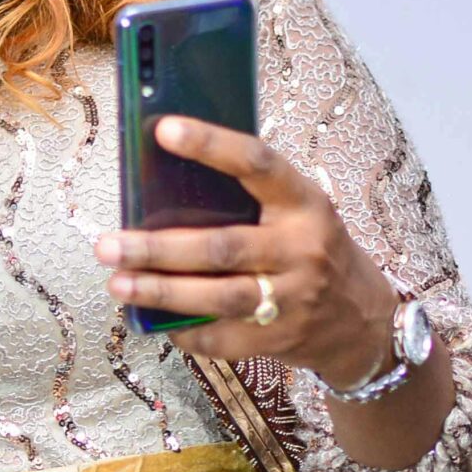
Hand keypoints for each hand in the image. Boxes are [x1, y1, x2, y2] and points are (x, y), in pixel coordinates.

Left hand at [96, 116, 394, 381]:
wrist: (364, 320)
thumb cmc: (315, 251)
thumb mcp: (300, 212)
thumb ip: (251, 198)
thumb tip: (165, 179)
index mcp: (305, 203)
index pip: (258, 164)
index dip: (212, 145)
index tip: (163, 130)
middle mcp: (302, 249)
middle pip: (222, 247)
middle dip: (158, 248)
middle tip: (106, 244)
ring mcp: (292, 300)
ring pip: (218, 297)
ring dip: (161, 291)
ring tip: (117, 282)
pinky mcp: (279, 340)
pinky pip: (220, 338)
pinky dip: (182, 330)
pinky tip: (151, 319)